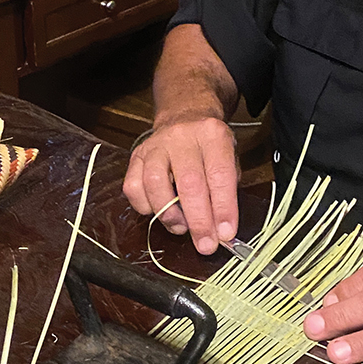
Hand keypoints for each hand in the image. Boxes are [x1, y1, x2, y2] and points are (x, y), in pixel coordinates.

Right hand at [122, 114, 238, 255]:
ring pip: (155, 184)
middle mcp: (182, 137)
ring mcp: (156, 146)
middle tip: (205, 245)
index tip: (225, 234)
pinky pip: (133, 187)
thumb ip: (226, 193)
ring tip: (181, 227)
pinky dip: (145, 206)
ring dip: (169, 215)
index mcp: (212, 135)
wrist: (184, 118)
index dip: (223, 208)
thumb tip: (222, 230)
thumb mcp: (229, 159)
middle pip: (189, 183)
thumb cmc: (209, 147)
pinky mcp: (136, 156)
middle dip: (198, 221)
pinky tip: (158, 210)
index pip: (219, 175)